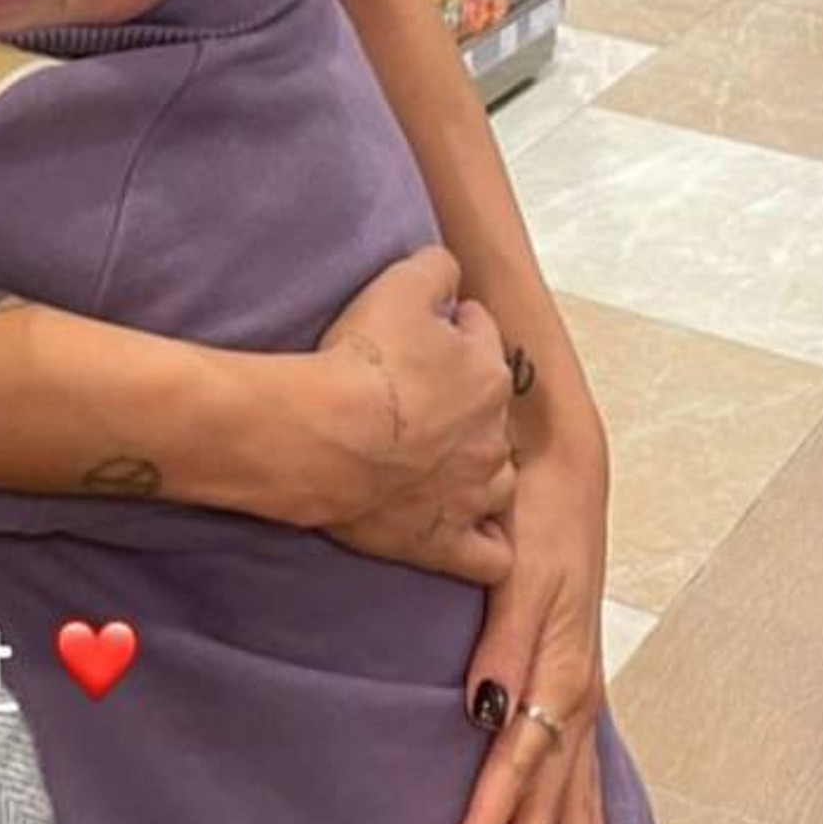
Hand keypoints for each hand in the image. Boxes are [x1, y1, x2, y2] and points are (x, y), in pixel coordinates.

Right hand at [302, 248, 519, 584]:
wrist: (324, 437)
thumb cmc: (361, 361)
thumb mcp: (401, 283)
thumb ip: (437, 267)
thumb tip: (450, 269)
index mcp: (488, 374)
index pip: (482, 337)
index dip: (453, 328)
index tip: (424, 333)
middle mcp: (492, 436)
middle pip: (490, 412)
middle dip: (465, 403)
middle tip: (418, 398)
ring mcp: (473, 494)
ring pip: (497, 482)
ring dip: (478, 471)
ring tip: (440, 462)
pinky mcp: (445, 542)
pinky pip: (490, 556)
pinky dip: (485, 544)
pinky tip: (465, 529)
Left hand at [449, 428, 610, 823]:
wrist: (566, 467)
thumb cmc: (535, 513)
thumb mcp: (518, 568)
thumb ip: (501, 641)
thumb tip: (487, 710)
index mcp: (558, 669)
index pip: (519, 765)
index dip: (491, 822)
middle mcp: (576, 691)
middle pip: (553, 798)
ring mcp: (582, 688)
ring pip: (577, 794)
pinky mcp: (578, 679)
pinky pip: (587, 769)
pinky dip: (587, 819)